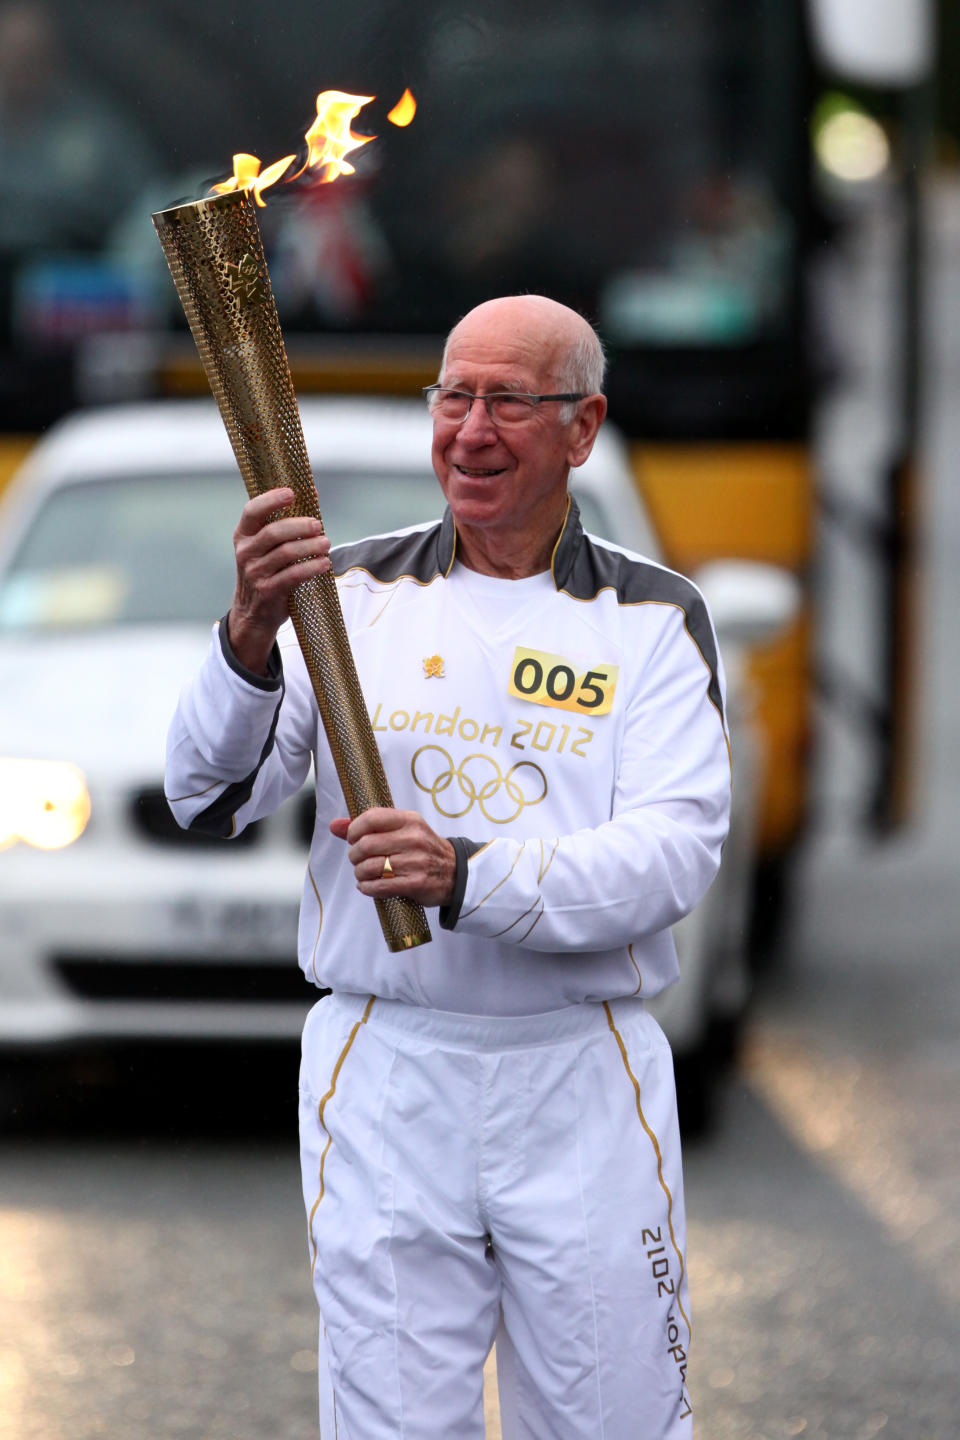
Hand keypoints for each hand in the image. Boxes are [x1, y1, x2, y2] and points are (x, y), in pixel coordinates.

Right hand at [227, 487, 331, 673]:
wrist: (253, 612)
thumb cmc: (267, 571)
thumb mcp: (266, 548)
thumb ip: (285, 524)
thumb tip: (313, 494)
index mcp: (244, 535)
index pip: (252, 511)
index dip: (271, 500)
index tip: (291, 493)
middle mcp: (246, 552)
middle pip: (274, 532)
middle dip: (299, 526)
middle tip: (318, 525)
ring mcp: (254, 573)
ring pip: (286, 553)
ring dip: (311, 547)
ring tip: (326, 544)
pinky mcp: (268, 591)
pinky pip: (293, 575)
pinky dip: (312, 568)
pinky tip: (324, 563)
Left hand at [330, 808, 456, 907]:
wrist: (455, 873)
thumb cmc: (423, 849)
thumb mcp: (403, 830)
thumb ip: (368, 827)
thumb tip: (334, 825)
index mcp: (410, 820)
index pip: (371, 818)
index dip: (354, 830)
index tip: (353, 838)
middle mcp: (414, 839)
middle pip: (366, 845)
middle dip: (354, 855)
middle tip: (357, 859)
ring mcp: (416, 862)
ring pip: (370, 867)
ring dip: (359, 873)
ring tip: (363, 873)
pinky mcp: (416, 884)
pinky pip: (380, 887)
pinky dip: (367, 888)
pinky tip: (367, 886)